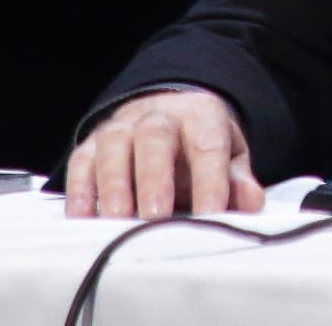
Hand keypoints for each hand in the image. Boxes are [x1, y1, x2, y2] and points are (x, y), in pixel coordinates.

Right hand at [63, 90, 263, 218]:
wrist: (167, 114)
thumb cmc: (200, 145)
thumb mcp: (229, 155)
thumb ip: (237, 180)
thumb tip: (251, 202)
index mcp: (200, 115)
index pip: (208, 145)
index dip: (210, 180)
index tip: (210, 214)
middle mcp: (158, 115)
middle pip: (155, 137)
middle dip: (155, 177)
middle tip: (156, 215)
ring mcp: (121, 127)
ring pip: (114, 144)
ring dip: (114, 183)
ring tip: (117, 218)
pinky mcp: (91, 145)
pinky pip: (81, 161)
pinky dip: (81, 189)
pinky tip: (83, 216)